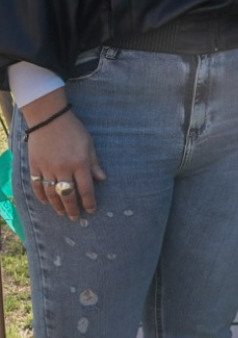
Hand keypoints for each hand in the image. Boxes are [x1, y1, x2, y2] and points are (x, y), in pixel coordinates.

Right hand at [23, 91, 106, 218]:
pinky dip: (41, 196)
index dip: (89, 202)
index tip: (91, 210)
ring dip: (57, 206)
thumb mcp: (89, 144)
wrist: (50, 119)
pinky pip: (37, 187)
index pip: (86, 189)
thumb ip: (94, 163)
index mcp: (80, 163)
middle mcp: (64, 169)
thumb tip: (102, 179)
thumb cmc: (73, 130)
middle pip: (68, 196)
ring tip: (63, 213)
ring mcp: (48, 169)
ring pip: (52, 195)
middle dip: (73, 209)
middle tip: (75, 218)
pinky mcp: (35, 167)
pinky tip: (46, 202)